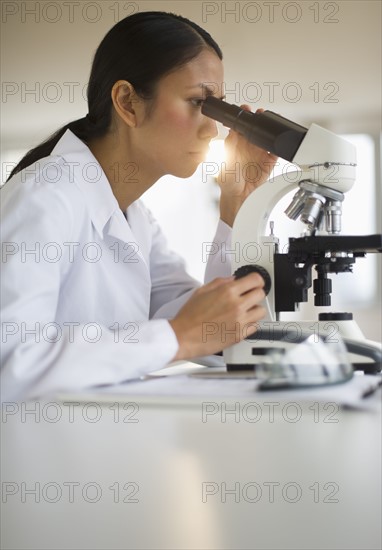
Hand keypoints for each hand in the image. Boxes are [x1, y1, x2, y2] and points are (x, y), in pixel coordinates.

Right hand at [169, 273, 265, 360]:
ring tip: (244, 311)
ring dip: (254, 310)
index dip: (256, 280)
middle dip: (255, 294)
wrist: (183, 336)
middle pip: (261, 294)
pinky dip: (250, 324)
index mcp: (227, 291)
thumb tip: (233, 279)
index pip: (255, 280)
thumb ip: (220, 282)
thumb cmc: (189, 317)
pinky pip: (255, 326)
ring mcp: (240, 321)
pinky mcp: (240, 335)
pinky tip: (240, 322)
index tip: (255, 282)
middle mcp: (236, 305)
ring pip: (261, 311)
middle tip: (248, 296)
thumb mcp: (201, 291)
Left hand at [218, 106, 277, 225]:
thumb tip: (233, 132)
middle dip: (258, 119)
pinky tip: (276, 141)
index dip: (244, 117)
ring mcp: (259, 154)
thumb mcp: (226, 162)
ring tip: (268, 122)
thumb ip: (230, 147)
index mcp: (236, 145)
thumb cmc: (229, 183)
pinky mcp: (269, 162)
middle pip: (256, 129)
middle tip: (259, 113)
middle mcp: (248, 148)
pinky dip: (277, 146)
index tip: (245, 110)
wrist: (238, 198)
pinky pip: (275, 151)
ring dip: (268, 129)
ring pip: (266, 137)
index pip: (241, 127)